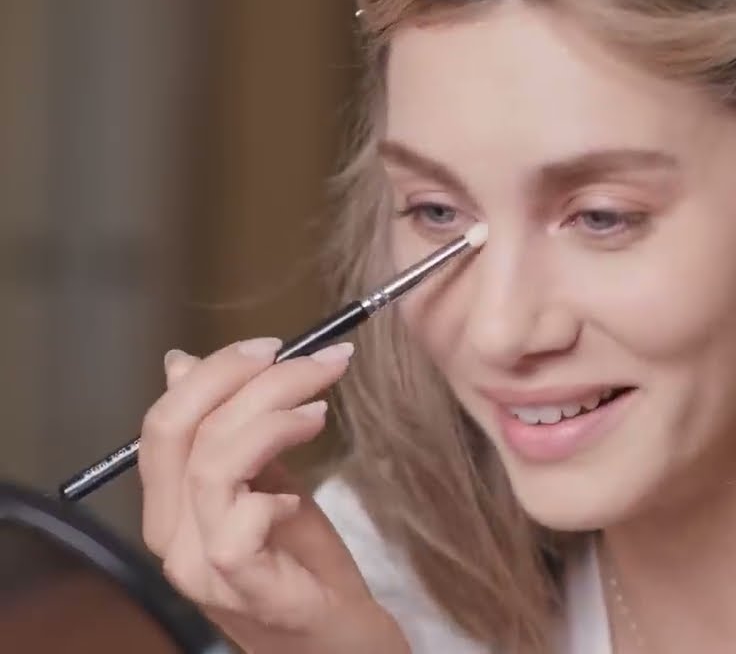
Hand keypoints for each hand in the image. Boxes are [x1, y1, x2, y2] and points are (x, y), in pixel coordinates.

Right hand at [138, 338, 408, 653]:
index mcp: (172, 506)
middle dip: (247, 380)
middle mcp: (172, 537)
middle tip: (314, 362)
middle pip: (179, 431)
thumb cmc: (303, 562)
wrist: (337, 636)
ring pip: (211, 466)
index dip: (215, 371)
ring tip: (320, 412)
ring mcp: (201, 567)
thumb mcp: (267, 479)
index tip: (275, 345)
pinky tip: (299, 497)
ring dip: (273, 420)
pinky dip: (273, 495)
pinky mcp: (242, 588)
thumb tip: (182, 364)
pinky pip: (239, 524)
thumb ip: (231, 431)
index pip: (165, 421)